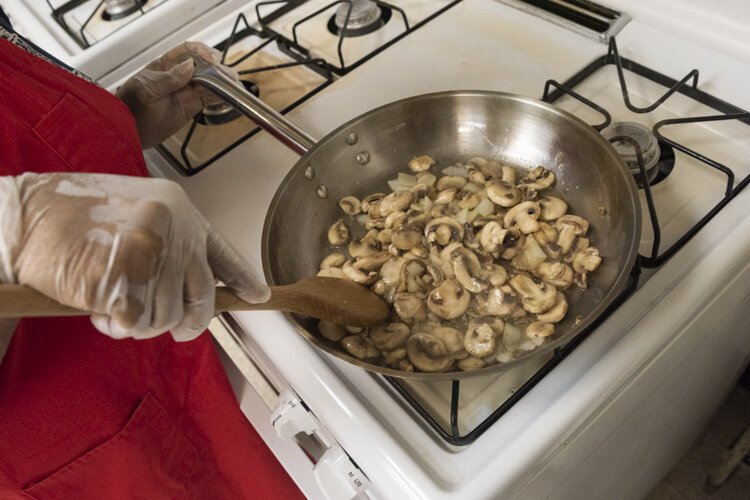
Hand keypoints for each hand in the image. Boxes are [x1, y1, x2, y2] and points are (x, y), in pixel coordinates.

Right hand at [0, 173, 269, 340]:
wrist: (22, 214)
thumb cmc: (69, 214)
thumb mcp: (136, 212)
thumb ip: (169, 245)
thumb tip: (183, 288)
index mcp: (181, 211)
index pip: (222, 254)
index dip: (242, 279)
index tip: (258, 295)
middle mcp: (175, 231)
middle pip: (202, 300)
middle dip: (184, 322)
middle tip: (168, 328)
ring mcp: (151, 256)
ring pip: (167, 317)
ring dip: (142, 325)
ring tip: (114, 307)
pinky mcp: (124, 282)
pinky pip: (136, 325)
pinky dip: (118, 327)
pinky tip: (99, 312)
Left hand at [116, 41, 236, 148]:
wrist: (127, 130)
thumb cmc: (131, 106)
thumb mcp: (147, 89)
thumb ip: (168, 78)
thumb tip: (190, 67)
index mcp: (165, 65)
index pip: (187, 51)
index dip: (201, 52)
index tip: (211, 58)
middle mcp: (177, 76)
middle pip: (202, 67)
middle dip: (216, 69)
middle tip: (227, 76)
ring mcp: (184, 92)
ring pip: (208, 83)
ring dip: (222, 83)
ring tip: (234, 85)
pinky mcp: (190, 107)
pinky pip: (208, 98)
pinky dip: (220, 97)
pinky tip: (228, 96)